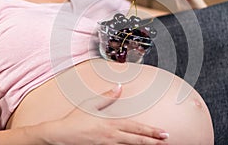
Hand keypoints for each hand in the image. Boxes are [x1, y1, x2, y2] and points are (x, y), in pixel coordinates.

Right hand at [40, 84, 168, 144]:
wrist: (60, 136)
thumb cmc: (75, 119)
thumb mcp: (90, 104)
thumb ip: (107, 97)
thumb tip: (118, 87)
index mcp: (110, 124)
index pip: (135, 128)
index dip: (150, 131)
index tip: (162, 132)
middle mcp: (111, 136)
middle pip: (137, 140)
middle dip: (153, 141)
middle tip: (166, 140)